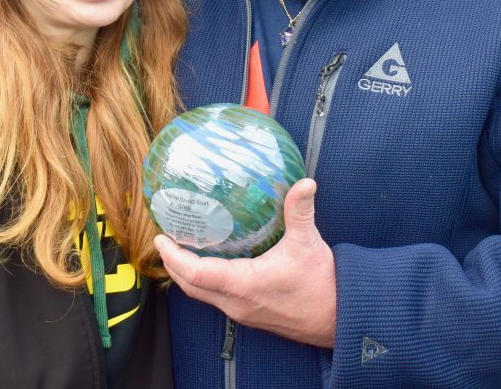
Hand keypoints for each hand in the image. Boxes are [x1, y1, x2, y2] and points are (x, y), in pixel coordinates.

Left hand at [154, 178, 336, 347]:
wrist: (340, 318)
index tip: (160, 238)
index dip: (173, 256)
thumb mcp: (309, 242)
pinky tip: (208, 263)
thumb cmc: (323, 284)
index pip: (196, 274)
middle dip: (172, 264)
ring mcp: (241, 311)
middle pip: (190, 286)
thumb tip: (304, 182)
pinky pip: (215, 298)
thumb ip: (300, 211)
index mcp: (244, 285)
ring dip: (186, 274)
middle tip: (164, 239)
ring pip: (202, 294)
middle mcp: (236, 303)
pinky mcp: (249, 314)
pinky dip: (203, 281)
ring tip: (180, 248)